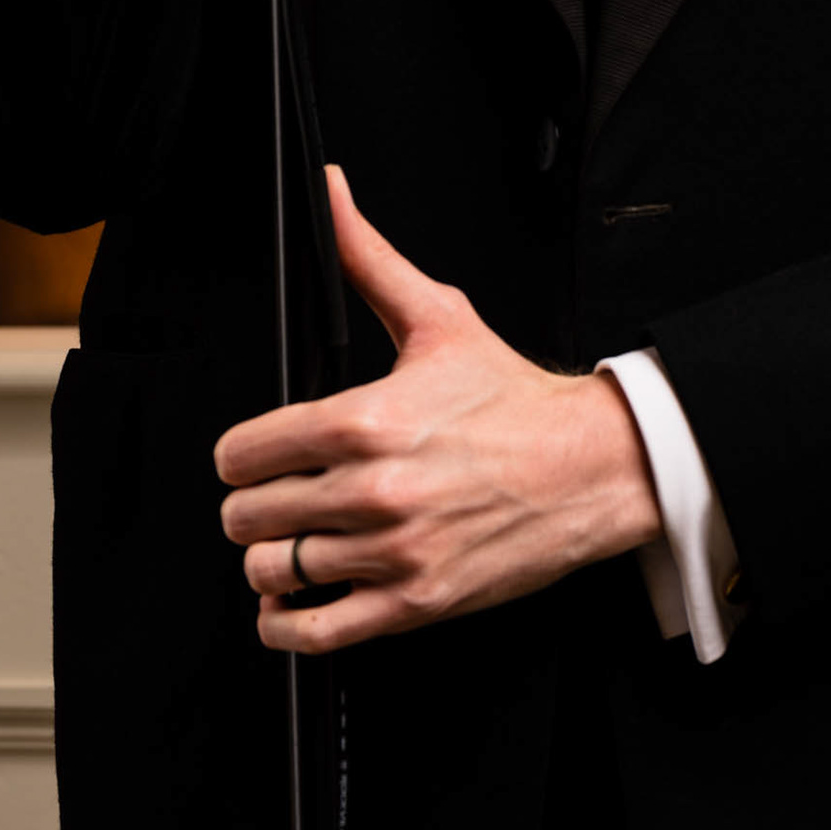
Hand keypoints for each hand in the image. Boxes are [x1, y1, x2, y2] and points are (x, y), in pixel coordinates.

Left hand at [214, 167, 663, 653]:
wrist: (590, 466)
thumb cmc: (514, 399)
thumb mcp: (438, 316)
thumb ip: (368, 258)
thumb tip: (332, 195)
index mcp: (366, 419)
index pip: (243, 454)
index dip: (240, 456)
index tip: (255, 458)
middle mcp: (374, 489)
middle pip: (247, 516)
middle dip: (252, 506)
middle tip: (275, 498)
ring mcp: (393, 552)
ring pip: (273, 572)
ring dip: (272, 561)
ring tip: (293, 543)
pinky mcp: (414, 604)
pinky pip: (314, 634)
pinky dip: (286, 624)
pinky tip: (293, 602)